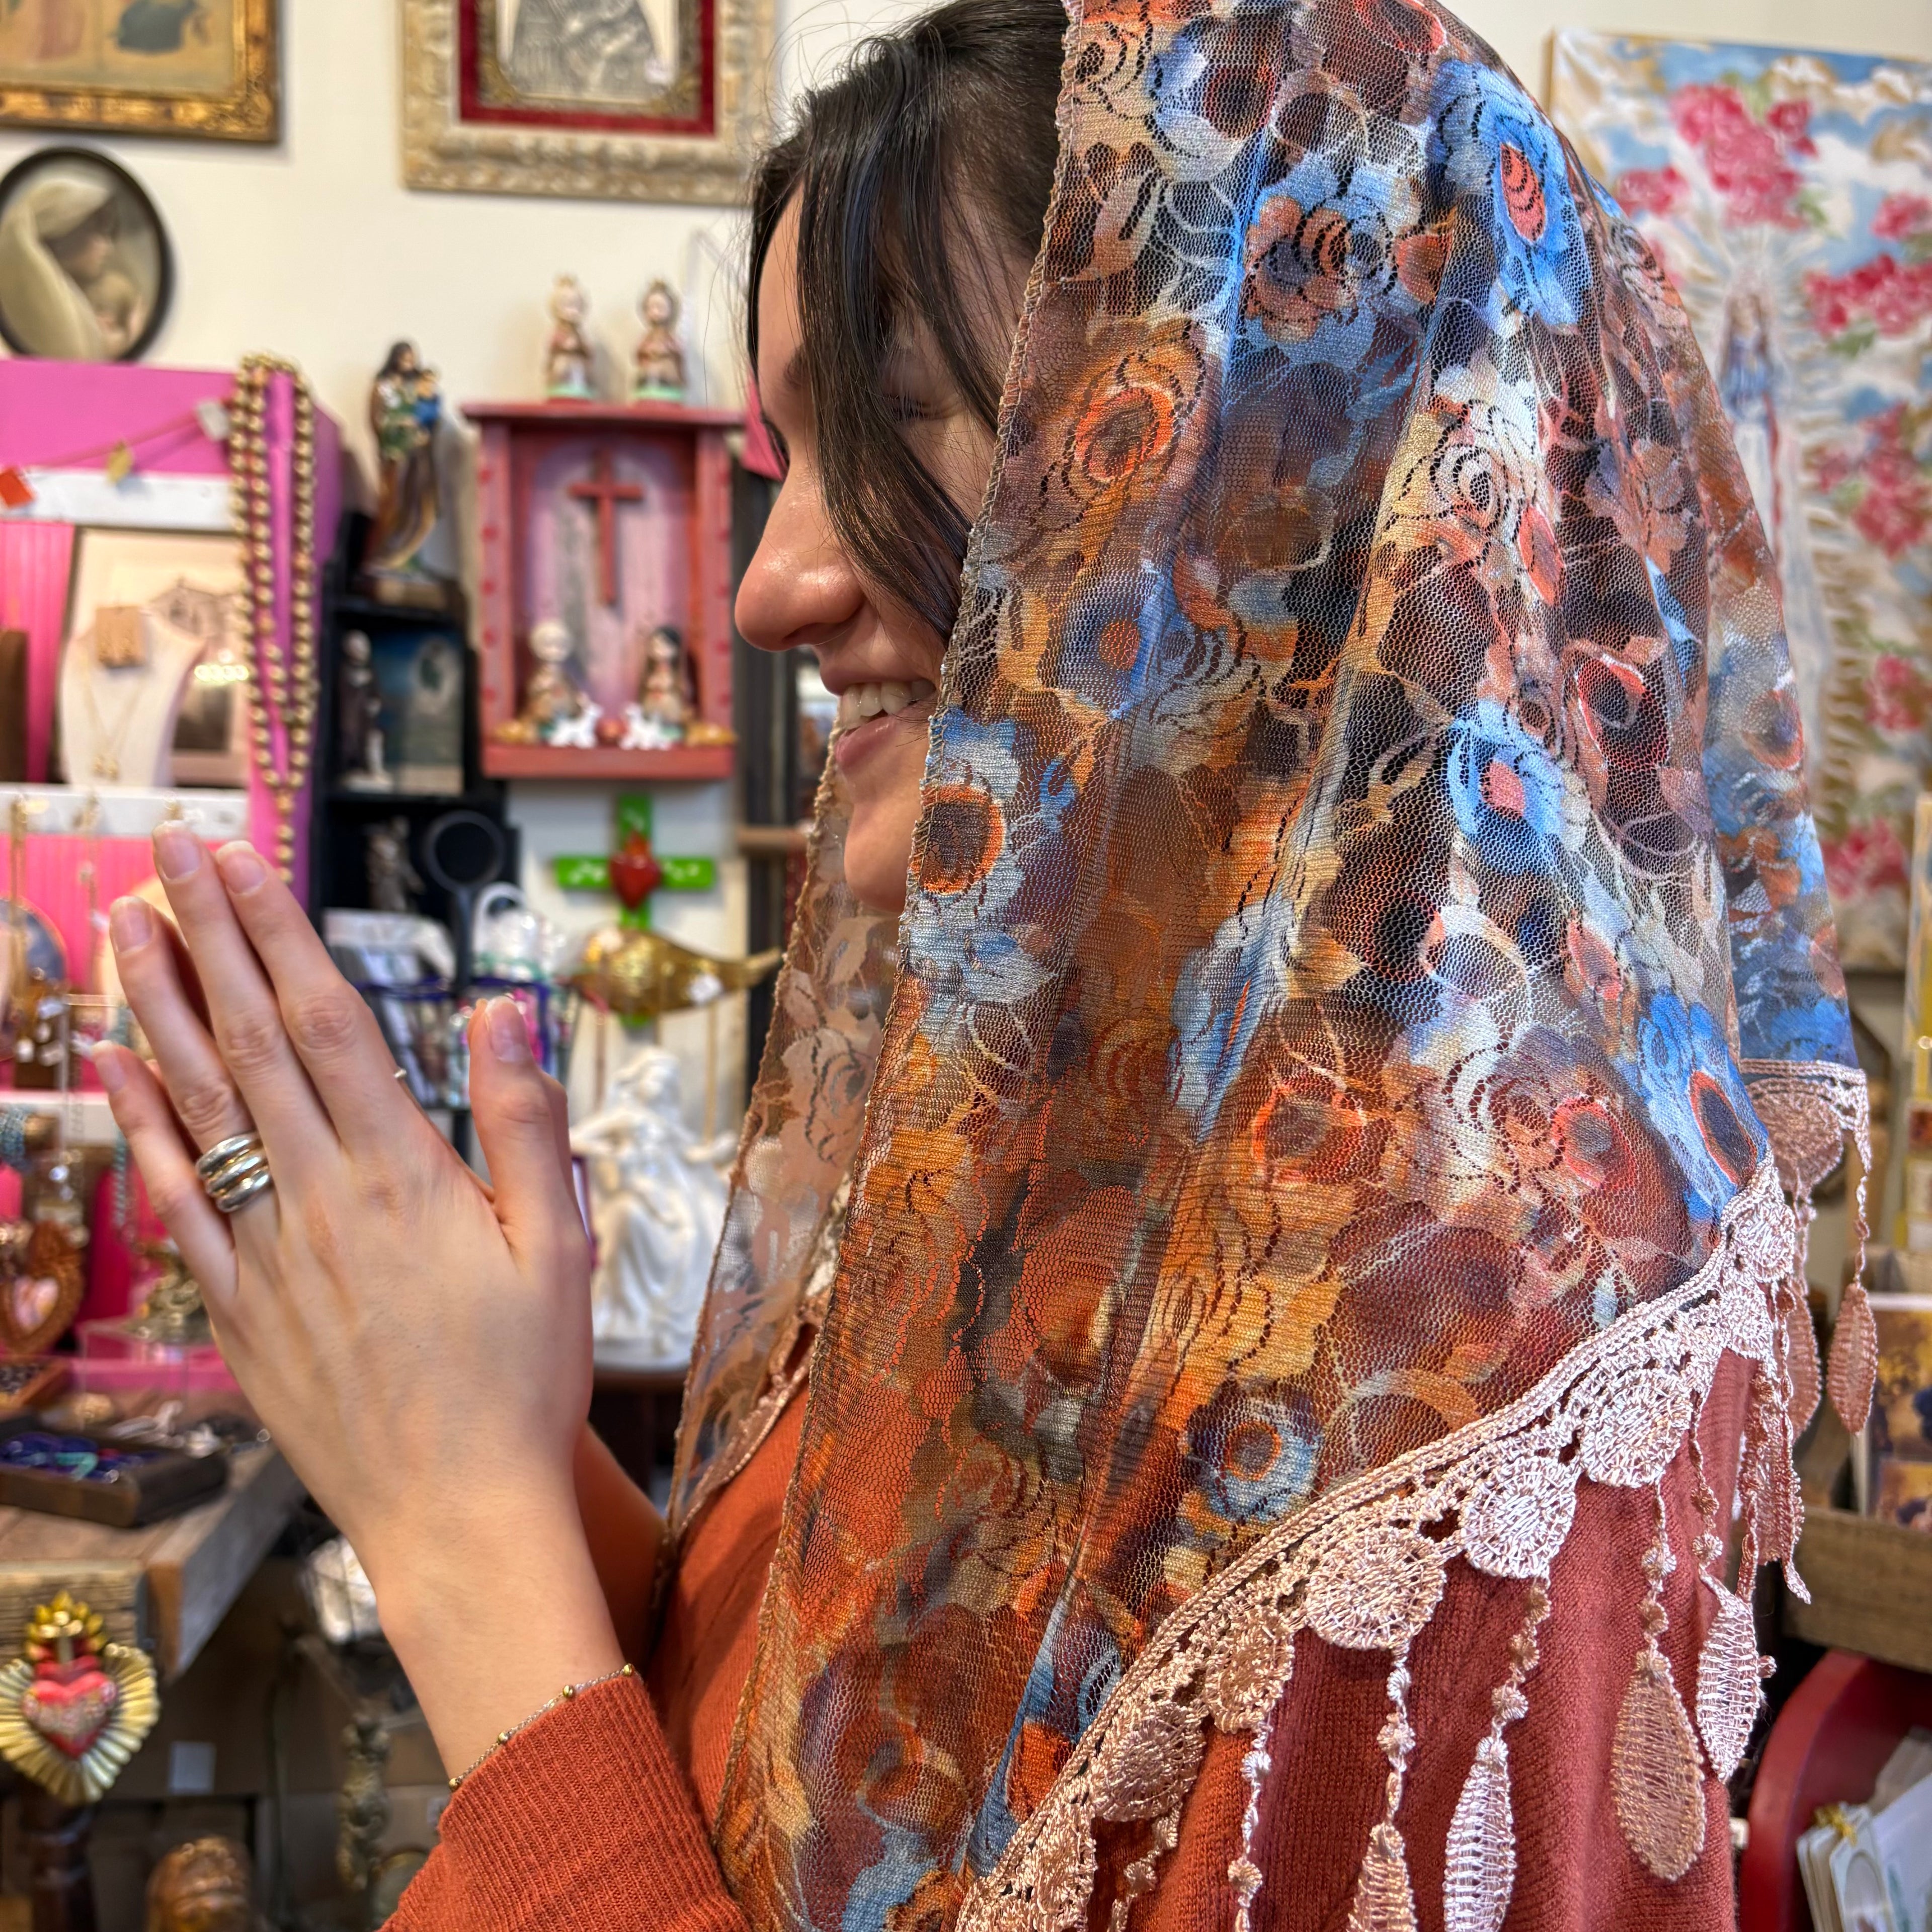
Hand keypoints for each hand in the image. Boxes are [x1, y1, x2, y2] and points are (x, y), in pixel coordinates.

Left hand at [97, 825, 620, 1772]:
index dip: (276, 932)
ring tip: (127, 929)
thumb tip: (503, 1006)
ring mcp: (265, 1253)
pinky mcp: (235, 1309)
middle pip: (246, 1043)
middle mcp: (319, 1198)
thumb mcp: (559, 1242)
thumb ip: (523, 1118)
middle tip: (168, 855)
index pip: (323, 1022)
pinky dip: (137, 1127)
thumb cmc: (522, 1378)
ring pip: (196, 1108)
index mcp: (402, 1174)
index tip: (240, 859)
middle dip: (207, 938)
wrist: (458, 1513)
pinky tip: (111, 1067)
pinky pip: (173, 1201)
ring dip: (155, 1009)